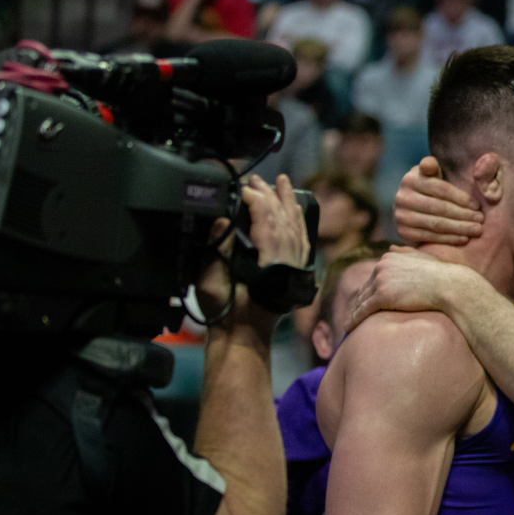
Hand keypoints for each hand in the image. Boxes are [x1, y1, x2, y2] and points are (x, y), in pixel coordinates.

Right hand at [195, 175, 309, 325]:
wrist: (243, 335)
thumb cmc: (226, 313)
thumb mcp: (212, 282)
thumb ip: (217, 250)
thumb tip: (222, 220)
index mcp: (268, 264)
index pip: (267, 222)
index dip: (256, 201)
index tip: (243, 187)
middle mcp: (286, 263)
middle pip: (284, 220)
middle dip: (272, 196)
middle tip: (258, 179)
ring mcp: (294, 267)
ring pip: (296, 228)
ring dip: (288, 203)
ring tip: (281, 183)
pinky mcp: (295, 270)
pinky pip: (301, 240)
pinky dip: (298, 221)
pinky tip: (294, 209)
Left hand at [345, 246, 472, 331]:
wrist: (449, 286)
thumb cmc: (441, 274)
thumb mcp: (422, 257)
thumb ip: (405, 252)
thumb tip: (391, 247)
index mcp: (389, 257)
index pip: (373, 277)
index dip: (367, 291)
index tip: (362, 302)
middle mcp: (381, 266)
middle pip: (364, 288)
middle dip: (358, 302)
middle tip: (353, 315)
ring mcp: (380, 281)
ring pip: (361, 300)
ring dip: (354, 312)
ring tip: (349, 323)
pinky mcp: (382, 296)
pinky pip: (362, 310)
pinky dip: (354, 319)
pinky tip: (349, 327)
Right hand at [392, 157, 483, 245]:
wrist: (410, 209)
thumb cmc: (428, 189)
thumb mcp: (431, 174)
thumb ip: (433, 166)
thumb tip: (429, 165)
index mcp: (411, 178)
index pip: (441, 189)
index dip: (461, 198)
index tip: (477, 206)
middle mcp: (403, 197)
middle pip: (439, 207)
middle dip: (463, 214)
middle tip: (480, 220)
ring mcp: (401, 216)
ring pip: (436, 223)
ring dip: (459, 228)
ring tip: (476, 230)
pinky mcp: (403, 232)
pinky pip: (430, 237)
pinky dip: (449, 239)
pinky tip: (464, 238)